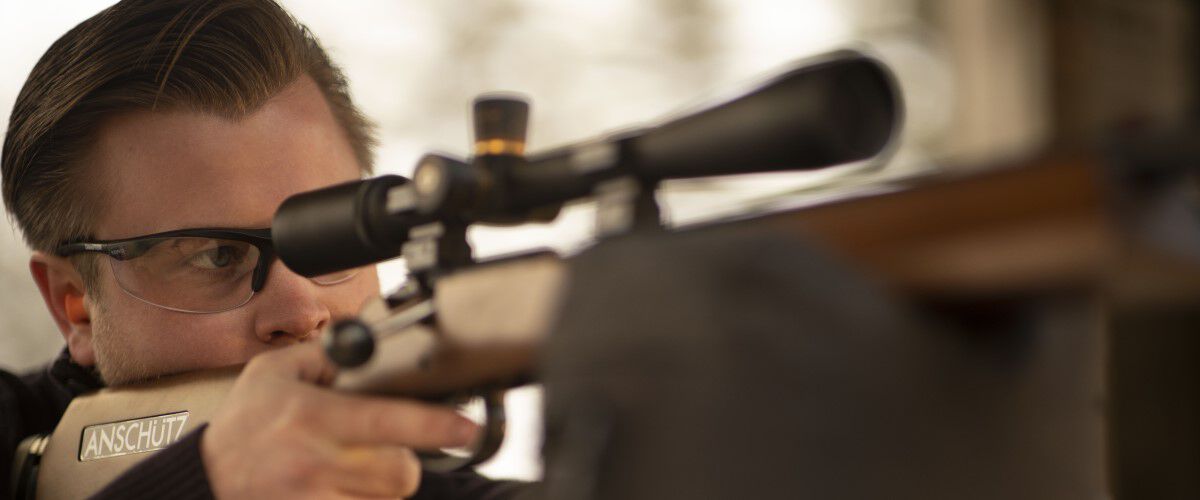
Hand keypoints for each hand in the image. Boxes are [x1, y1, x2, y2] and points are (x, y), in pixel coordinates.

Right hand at [200, 342, 476, 498]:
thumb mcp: (277, 371)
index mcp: (310, 417)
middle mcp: (313, 463)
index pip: (385, 421)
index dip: (433, 425)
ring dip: (380, 485)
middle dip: (404, 460)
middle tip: (383, 448)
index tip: (465, 427)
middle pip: (401, 472)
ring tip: (348, 468)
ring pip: (386, 498)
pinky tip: (336, 487)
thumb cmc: (246, 423)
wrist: (203, 479)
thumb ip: (329, 354)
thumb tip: (376, 340)